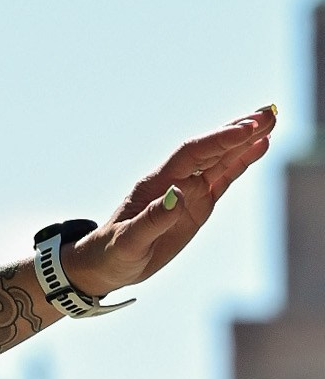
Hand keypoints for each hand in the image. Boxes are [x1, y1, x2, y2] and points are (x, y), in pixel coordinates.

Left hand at [64, 109, 276, 301]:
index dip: (218, 140)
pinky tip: (260, 147)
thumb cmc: (112, 252)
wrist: (107, 264)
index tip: (245, 129)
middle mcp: (175, 180)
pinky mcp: (198, 203)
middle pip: (211, 148)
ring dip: (246, 141)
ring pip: (221, 159)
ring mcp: (189, 191)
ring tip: (272, 121)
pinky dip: (242, 162)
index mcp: (157, 184)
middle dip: (239, 131)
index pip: (192, 154)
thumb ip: (151, 220)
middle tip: (269, 113)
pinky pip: (223, 178)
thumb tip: (176, 195)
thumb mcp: (128, 241)